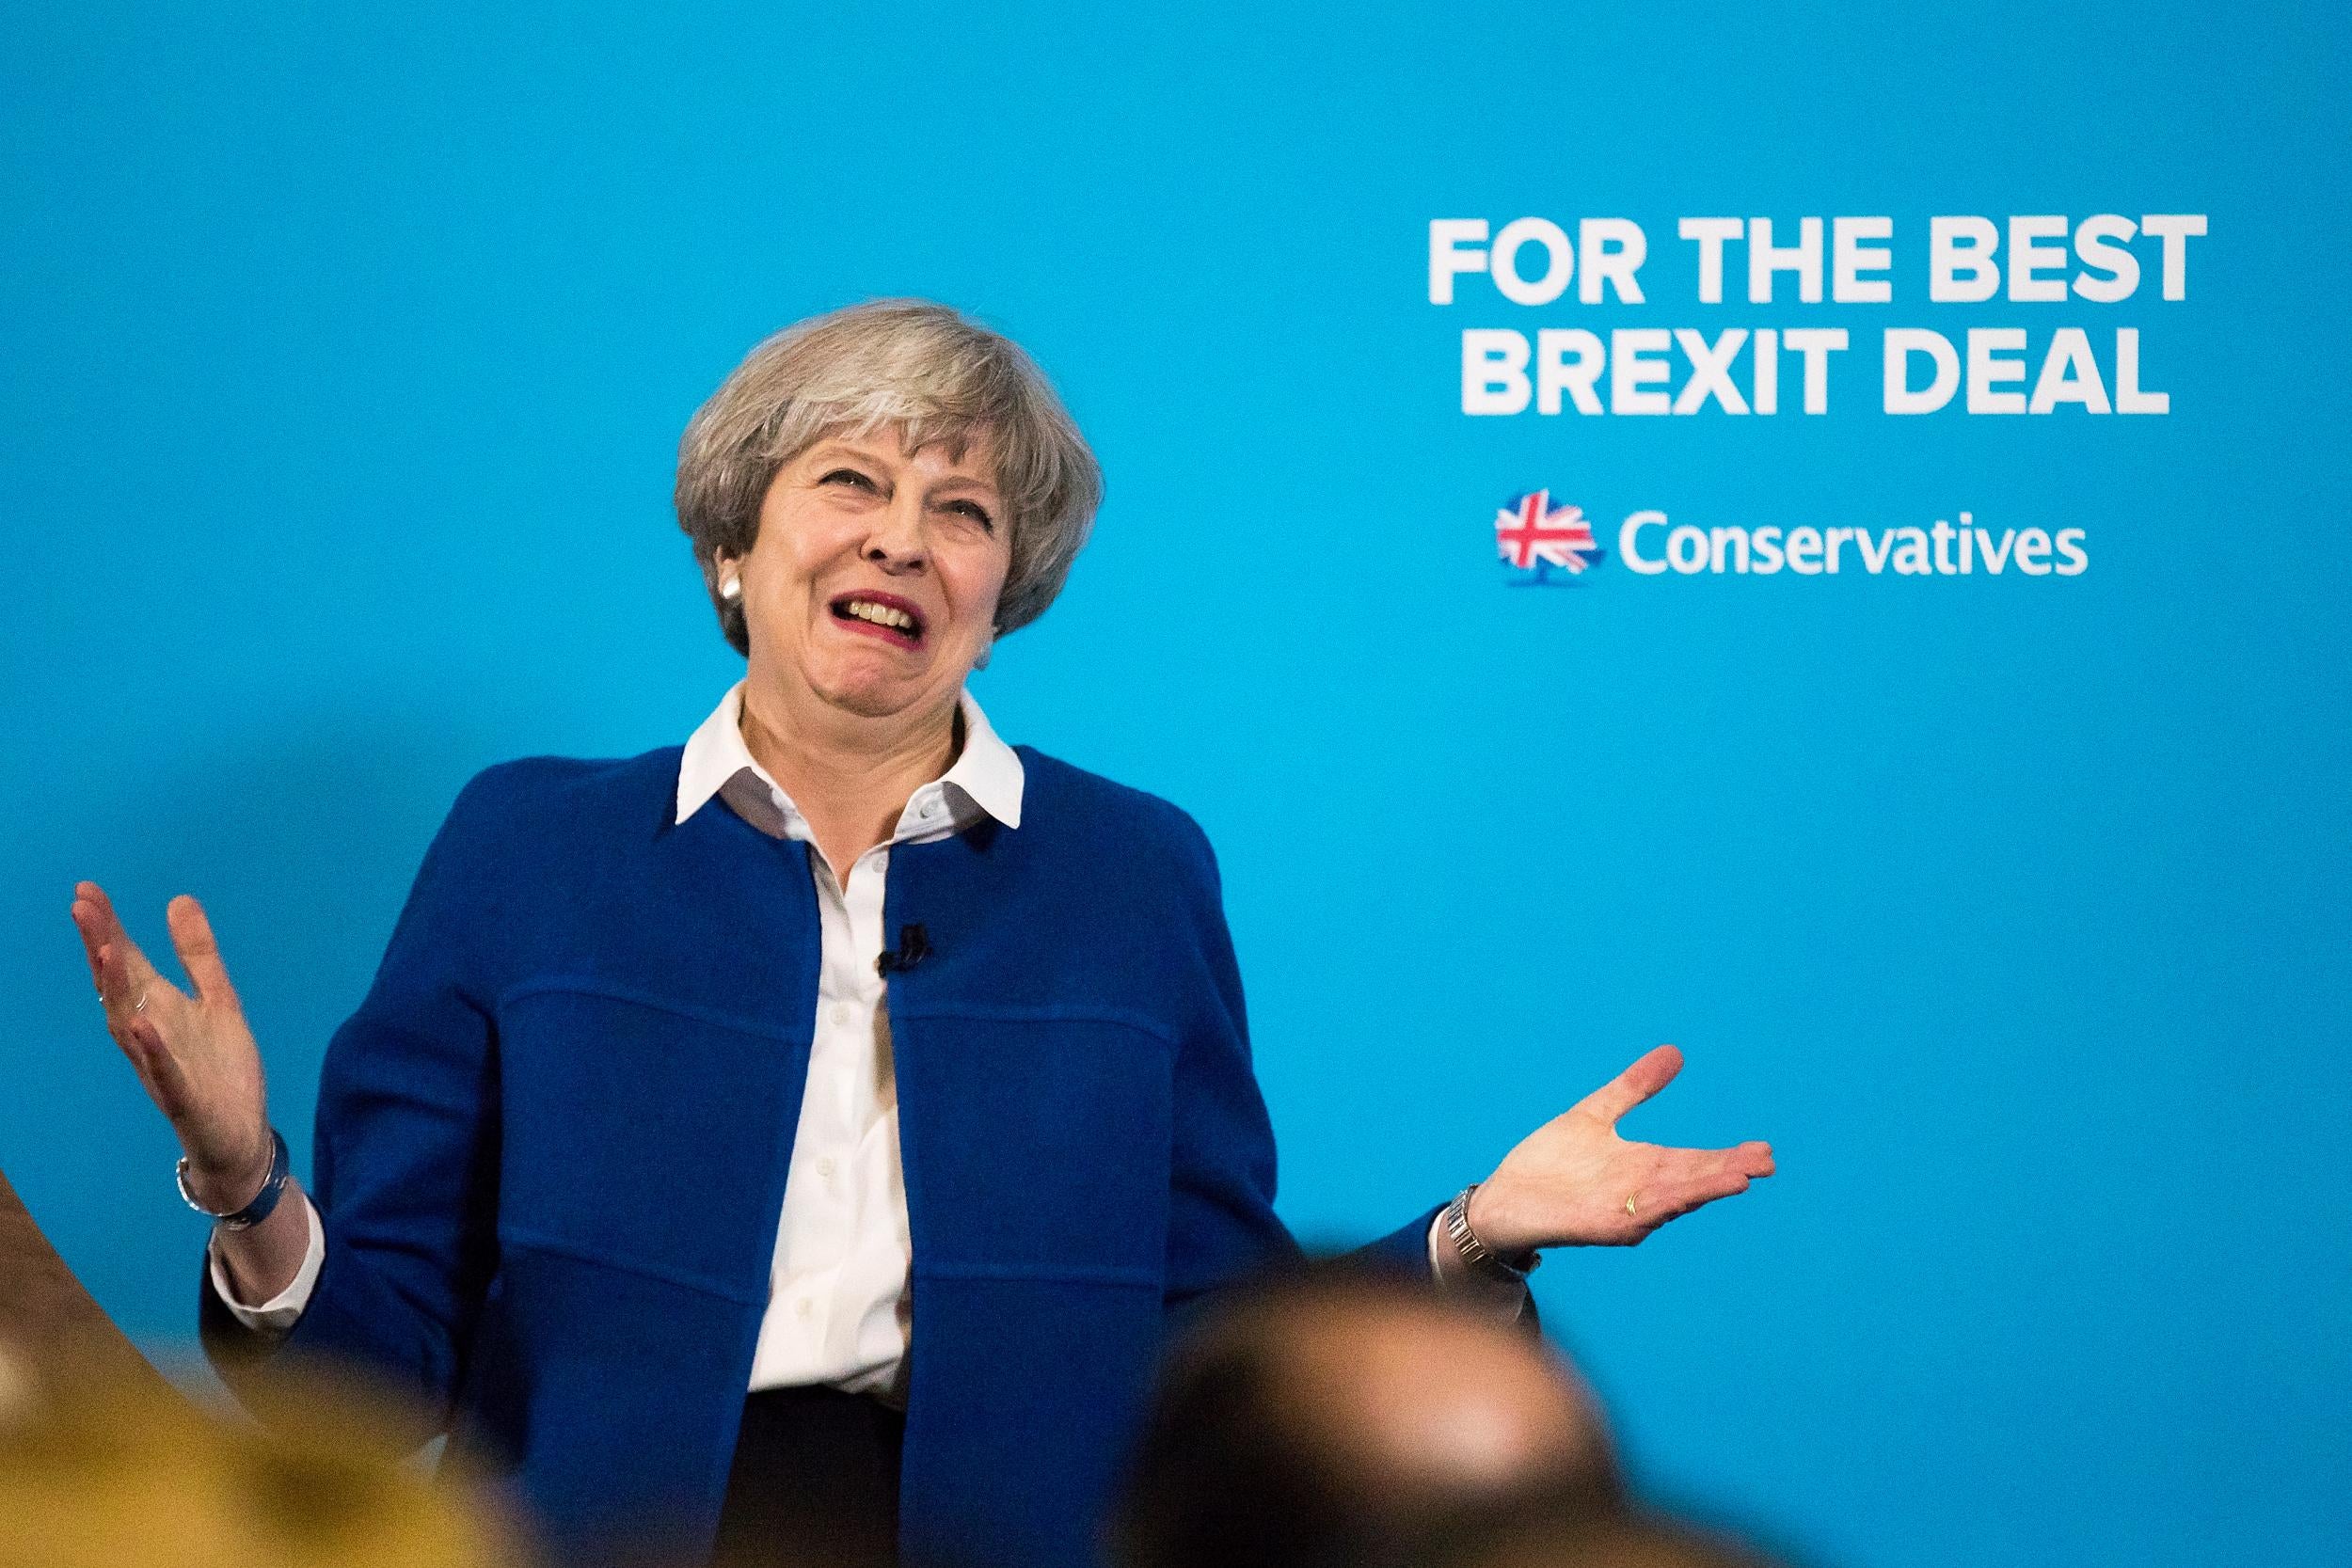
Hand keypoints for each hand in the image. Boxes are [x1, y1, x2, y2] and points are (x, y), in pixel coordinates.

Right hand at [68, 882, 271, 1211]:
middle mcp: (148, 1035)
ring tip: (109, 950)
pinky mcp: (183, 1097)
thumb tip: (179, 899)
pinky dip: (153, 1048)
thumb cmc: (221, 1069)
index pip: (126, 963)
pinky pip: (164, 1071)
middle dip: (101, 947)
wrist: (239, 1137)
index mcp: (158, 1009)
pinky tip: (142, 1023)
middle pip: (118, 987)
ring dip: (117, 990)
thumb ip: (199, 955)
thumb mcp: (219, 1001)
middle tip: (82, 906)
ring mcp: (161, 1066)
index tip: (87, 891)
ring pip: (130, 1026)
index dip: (108, 928)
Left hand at [1467, 1045, 1773, 1251]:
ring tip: (1739, 1179)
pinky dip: (1659, 1207)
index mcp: (1643, 1166)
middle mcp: (1640, 1192)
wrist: (1503, 1199)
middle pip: (1692, 1181)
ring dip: (1704, 1190)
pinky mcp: (1599, 1226)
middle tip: (1765, 1163)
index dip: (1728, 1156)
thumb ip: (1633, 1087)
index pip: (1695, 1161)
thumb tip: (1675, 1053)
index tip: (1764, 1150)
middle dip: (1727, 1172)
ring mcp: (1623, 1211)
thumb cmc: (1549, 1163)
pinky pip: (1635, 1217)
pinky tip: (1680, 1197)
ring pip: (1672, 1200)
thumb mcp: (1594, 1114)